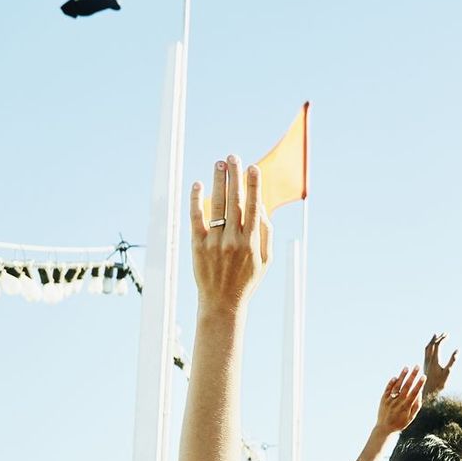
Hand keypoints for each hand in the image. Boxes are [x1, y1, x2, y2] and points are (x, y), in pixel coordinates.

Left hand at [188, 155, 270, 310]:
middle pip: (235, 201)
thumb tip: (260, 205)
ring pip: (216, 205)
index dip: (253, 185)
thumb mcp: (265, 260)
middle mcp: (233, 239)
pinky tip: (197, 184)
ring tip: (218, 164)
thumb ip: (265, 233)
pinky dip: (196, 200)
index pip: (253, 207)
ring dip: (218, 182)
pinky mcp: (198, 245)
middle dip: (234, 176)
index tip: (253, 168)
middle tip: (233, 157)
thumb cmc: (247, 280)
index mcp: (252, 242)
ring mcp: (215, 242)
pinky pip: (196, 218)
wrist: (222, 303)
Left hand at [374, 366, 424, 433]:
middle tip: (417, 366)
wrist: (384, 428)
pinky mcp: (383, 399)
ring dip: (402, 376)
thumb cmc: (400, 423)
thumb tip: (419, 394)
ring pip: (397, 385)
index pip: (414, 393)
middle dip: (413, 376)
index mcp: (406, 407)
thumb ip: (416, 406)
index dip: (419, 384)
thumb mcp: (410, 417)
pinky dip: (392, 382)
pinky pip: (388, 389)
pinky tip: (396, 376)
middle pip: (406, 386)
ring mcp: (390, 400)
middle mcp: (398, 402)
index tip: (424, 376)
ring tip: (407, 367)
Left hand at [422, 333, 457, 393]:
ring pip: (427, 348)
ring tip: (435, 336)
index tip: (448, 334)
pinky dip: (430, 346)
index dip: (443, 338)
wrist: (427, 393)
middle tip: (444, 333)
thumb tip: (458, 350)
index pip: (438, 344)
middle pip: (432, 344)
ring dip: (432, 341)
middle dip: (438, 338)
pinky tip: (432, 348)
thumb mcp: (448, 372)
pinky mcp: (425, 366)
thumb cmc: (439, 384)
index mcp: (434, 359)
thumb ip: (452, 360)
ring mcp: (425, 362)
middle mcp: (428, 359)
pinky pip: (426, 352)